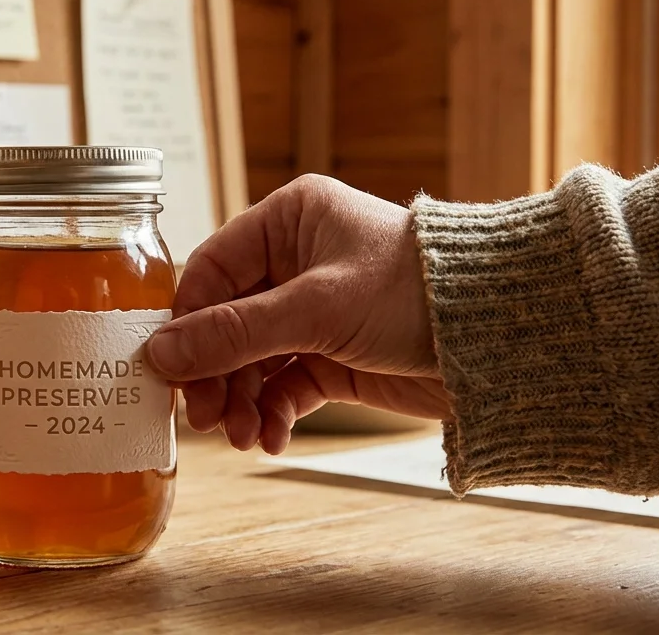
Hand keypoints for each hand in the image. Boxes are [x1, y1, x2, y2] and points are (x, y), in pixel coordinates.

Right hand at [147, 174, 448, 453]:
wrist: (498, 339)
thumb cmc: (418, 292)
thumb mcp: (316, 309)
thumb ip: (234, 333)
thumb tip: (161, 354)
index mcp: (289, 221)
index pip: (211, 271)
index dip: (186, 322)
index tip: (168, 368)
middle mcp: (296, 262)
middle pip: (225, 322)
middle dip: (215, 374)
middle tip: (206, 418)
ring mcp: (313, 312)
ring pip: (252, 361)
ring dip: (242, 401)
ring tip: (244, 437)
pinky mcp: (334, 356)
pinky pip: (284, 386)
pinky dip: (273, 413)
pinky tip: (271, 437)